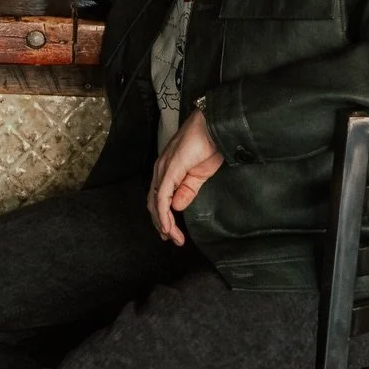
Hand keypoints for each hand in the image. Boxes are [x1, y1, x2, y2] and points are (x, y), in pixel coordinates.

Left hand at [147, 108, 223, 244]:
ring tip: (172, 237)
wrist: (214, 128)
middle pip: (154, 203)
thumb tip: (177, 208)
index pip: (159, 200)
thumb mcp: (199, 176)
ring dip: (163, 223)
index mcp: (166, 171)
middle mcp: (160, 170)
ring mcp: (163, 169)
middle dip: (161, 225)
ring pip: (156, 202)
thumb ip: (187, 191)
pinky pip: (163, 196)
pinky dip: (163, 214)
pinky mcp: (170, 169)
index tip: (171, 235)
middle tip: (173, 240)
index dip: (162, 218)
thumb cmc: (208, 146)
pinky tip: (168, 226)